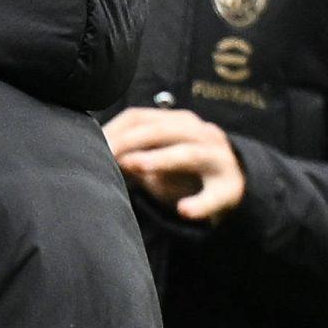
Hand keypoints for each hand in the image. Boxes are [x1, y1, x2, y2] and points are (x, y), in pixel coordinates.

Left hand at [103, 107, 246, 221]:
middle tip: (107, 154)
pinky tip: (184, 210)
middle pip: (162, 130)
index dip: (115, 129)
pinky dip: (201, 204)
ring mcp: (219, 158)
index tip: (93, 144)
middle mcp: (200, 134)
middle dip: (131, 140)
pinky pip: (216, 196)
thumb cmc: (184, 173)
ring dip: (160, 159)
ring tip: (135, 167)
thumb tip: (100, 153)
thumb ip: (132, 155)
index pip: (141, 117)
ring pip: (189, 153)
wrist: (233, 188)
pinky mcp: (230, 188)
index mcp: (178, 123)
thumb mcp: (155, 160)